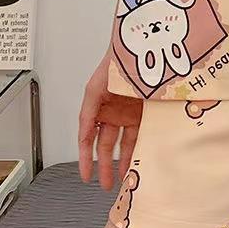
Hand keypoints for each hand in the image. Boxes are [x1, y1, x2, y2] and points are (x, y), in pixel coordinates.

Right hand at [78, 50, 141, 189]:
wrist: (141, 43)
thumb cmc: (117, 59)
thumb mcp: (97, 86)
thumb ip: (89, 111)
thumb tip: (83, 137)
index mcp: (96, 104)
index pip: (87, 136)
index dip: (85, 157)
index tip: (85, 175)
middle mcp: (111, 110)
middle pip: (105, 143)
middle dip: (104, 165)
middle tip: (104, 184)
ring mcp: (129, 111)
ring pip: (123, 141)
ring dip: (122, 160)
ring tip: (123, 180)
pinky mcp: (145, 110)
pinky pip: (139, 133)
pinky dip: (138, 147)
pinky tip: (139, 161)